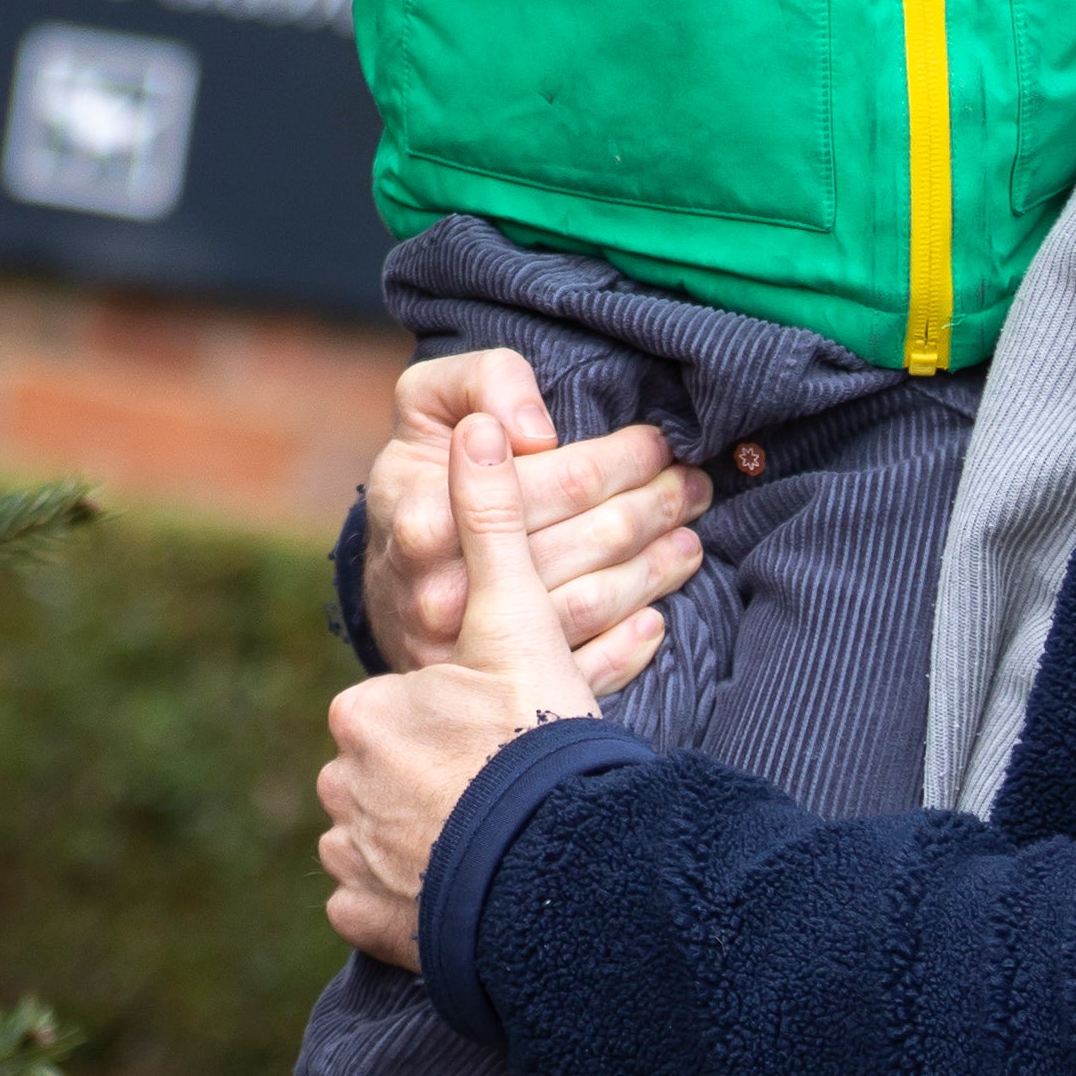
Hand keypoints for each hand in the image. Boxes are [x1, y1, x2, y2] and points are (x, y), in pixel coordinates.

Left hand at [322, 414, 612, 968]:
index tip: (502, 734)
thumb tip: (479, 427)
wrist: (564, 877)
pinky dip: (409, 901)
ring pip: (381, 835)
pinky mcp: (368, 926)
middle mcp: (342, 785)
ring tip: (492, 840)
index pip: (400, 707)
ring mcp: (352, 862)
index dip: (457, 718)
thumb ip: (494, 526)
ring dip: (424, 838)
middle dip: (437, 781)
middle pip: (389, 772)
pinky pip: (377, 905)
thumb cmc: (541, 743)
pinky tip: (462, 889)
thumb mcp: (519, 626)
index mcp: (366, 711)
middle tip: (504, 790)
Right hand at [363, 350, 704, 680]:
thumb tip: (537, 432)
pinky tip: (656, 619)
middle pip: (587, 541)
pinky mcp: (492, 692)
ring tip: (688, 538)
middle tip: (692, 485)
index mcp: (428, 514)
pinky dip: (628, 647)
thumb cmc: (420, 475)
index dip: (620, 458)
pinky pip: (581, 672)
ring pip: (592, 604)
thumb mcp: (429, 402)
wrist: (383, 579)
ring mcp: (469, 653)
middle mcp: (445, 590)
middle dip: (651, 506)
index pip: (557, 480)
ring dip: (654, 569)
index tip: (657, 443)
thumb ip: (484, 383)